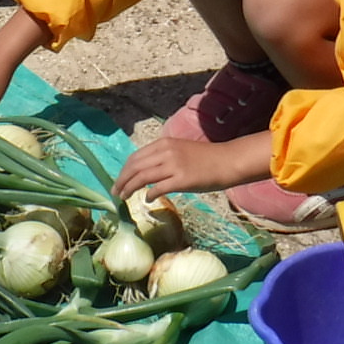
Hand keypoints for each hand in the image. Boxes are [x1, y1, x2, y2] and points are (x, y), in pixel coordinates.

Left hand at [112, 132, 264, 200]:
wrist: (227, 161)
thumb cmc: (206, 159)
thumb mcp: (180, 151)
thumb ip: (162, 159)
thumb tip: (145, 175)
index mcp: (164, 144)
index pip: (135, 157)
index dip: (124, 170)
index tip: (118, 181)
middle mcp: (166, 152)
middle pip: (134, 166)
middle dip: (121, 180)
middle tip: (115, 192)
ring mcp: (174, 165)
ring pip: (142, 177)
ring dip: (129, 188)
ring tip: (124, 197)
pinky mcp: (182, 179)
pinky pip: (158, 188)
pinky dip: (149, 194)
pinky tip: (147, 199)